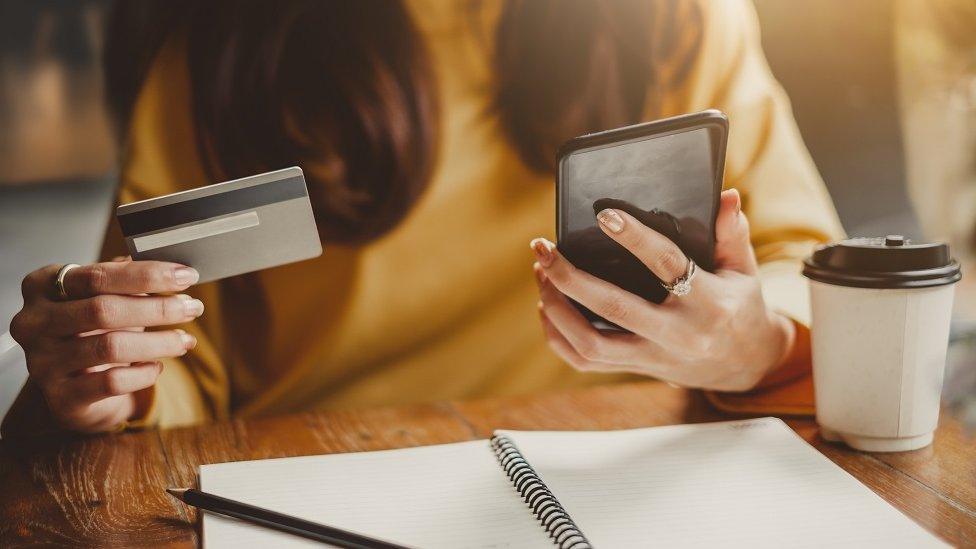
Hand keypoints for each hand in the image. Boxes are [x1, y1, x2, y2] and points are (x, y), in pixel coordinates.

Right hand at [9, 259, 202, 432]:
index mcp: (43, 286)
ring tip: (185, 339)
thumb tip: (174, 270)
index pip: (98, 275)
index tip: (186, 276)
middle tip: (192, 307)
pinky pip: (112, 382)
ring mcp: (43, 362)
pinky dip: (143, 373)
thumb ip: (130, 280)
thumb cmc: (93, 330)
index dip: (147, 275)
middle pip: (103, 309)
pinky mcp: (61, 397)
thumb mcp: (106, 297)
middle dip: (157, 308)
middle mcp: (34, 322)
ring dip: (159, 342)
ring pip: (110, 347)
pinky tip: (157, 367)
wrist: (75, 384)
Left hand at [532, 189, 794, 391]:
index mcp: (709, 303)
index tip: (604, 215)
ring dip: (557, 308)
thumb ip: (732, 234)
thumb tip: (725, 195)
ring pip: (591, 343)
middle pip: (613, 308)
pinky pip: (586, 361)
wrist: (745, 365)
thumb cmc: (739, 306)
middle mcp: (678, 334)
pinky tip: (547, 306)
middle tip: (543, 248)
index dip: (635, 238)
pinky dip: (558, 336)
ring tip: (542, 273)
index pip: (667, 265)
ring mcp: (654, 357)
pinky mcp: (636, 369)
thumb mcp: (744, 270)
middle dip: (570, 277)